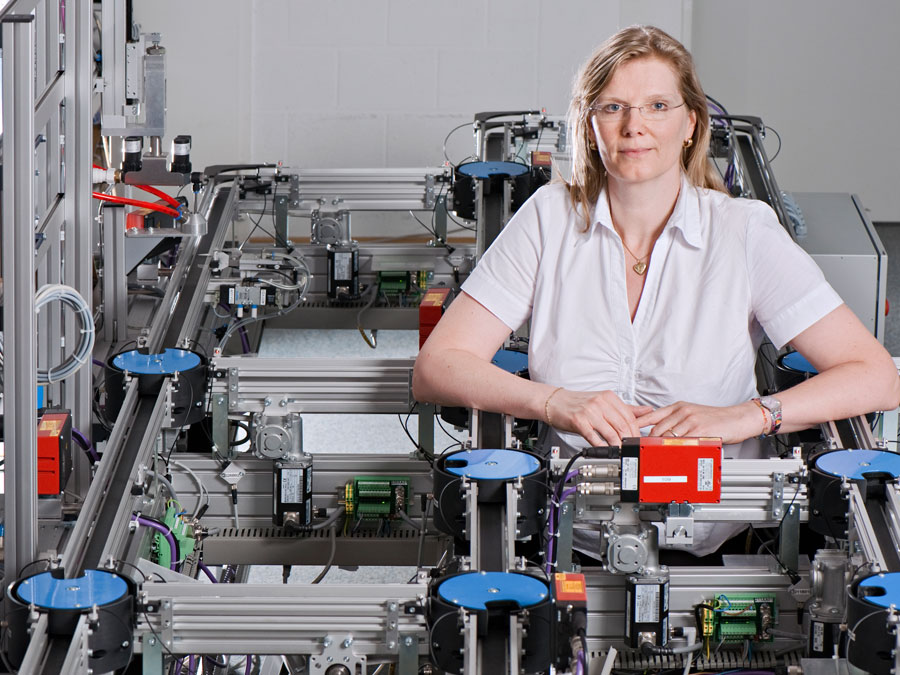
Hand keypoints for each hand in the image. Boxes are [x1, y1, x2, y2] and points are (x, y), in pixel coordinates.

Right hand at [546, 389, 652, 446]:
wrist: (555, 402)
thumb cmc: (578, 403)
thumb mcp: (603, 401)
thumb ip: (626, 408)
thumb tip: (648, 410)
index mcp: (609, 397)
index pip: (630, 416)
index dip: (636, 432)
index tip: (638, 441)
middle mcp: (600, 403)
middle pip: (622, 426)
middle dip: (629, 440)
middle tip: (631, 450)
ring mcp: (589, 412)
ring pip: (611, 433)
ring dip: (618, 446)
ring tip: (621, 452)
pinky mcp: (579, 422)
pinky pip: (594, 437)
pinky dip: (602, 447)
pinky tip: (606, 451)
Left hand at [634, 400, 765, 444]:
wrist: (738, 419)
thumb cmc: (716, 419)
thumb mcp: (692, 414)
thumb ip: (676, 421)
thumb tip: (659, 432)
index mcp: (678, 407)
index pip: (651, 415)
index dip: (637, 424)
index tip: (627, 432)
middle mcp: (682, 411)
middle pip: (656, 429)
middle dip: (648, 442)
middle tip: (642, 452)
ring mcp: (690, 420)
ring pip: (667, 437)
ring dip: (660, 448)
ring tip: (654, 458)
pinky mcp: (699, 430)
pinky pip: (682, 442)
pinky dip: (675, 450)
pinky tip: (672, 456)